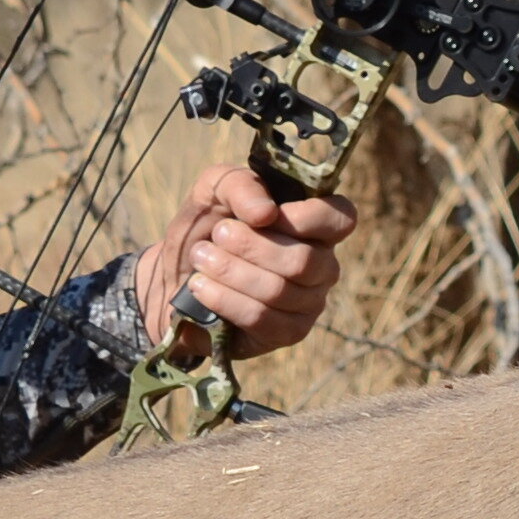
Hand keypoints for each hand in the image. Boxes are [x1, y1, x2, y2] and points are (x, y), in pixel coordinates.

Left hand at [133, 163, 357, 361]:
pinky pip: (262, 318)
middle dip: (251, 246)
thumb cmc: (207, 226)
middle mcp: (322, 265)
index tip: (263, 216)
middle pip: (303, 261)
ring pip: (279, 291)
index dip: (307, 217)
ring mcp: (309, 303)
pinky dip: (225, 299)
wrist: (177, 274)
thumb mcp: (216, 190)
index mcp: (316, 225)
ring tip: (201, 258)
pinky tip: (201, 286)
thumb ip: (241, 185)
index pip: (342, 219)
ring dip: (230, 271)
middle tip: (216, 235)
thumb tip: (266, 213)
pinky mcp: (287, 333)